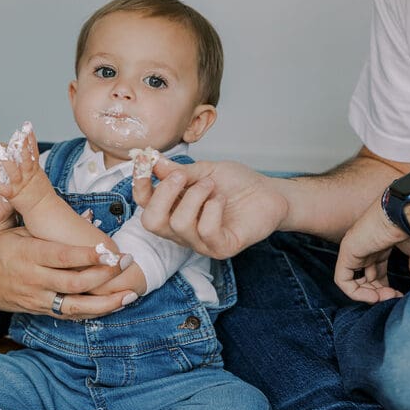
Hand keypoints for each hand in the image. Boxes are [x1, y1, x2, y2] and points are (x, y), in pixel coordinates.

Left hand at [0, 123, 52, 214]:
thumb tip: (30, 149)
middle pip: (24, 157)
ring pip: (13, 171)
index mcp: (34, 169)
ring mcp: (20, 185)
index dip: (30, 138)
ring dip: (5, 162)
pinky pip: (4, 189)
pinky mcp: (13, 195)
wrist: (44, 211)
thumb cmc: (40, 193)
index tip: (27, 125)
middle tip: (16, 132)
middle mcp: (28, 175)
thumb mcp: (39, 175)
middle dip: (20, 145)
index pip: (33, 151)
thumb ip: (32, 163)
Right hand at [0, 227, 135, 319]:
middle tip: (128, 263)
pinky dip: (89, 312)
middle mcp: (32, 279)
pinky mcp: (35, 310)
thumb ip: (52, 230)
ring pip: (74, 306)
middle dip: (105, 276)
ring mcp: (34, 298)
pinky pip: (66, 315)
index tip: (112, 251)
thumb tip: (89, 218)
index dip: (90, 256)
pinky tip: (109, 307)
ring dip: (104, 303)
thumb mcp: (20, 230)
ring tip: (128, 295)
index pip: (64, 257)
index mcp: (28, 254)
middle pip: (74, 283)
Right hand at [133, 159, 288, 258]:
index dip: (140, 185)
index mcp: (174, 210)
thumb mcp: (204, 171)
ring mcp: (200, 242)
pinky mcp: (221, 248)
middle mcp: (182, 230)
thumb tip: (153, 161)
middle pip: (152, 222)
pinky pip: (206, 231)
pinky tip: (221, 199)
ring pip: (179, 224)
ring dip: (195, 196)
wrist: (269, 193)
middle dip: (163, 194)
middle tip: (182, 176)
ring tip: (211, 185)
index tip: (144, 162)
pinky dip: (212, 208)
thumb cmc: (236, 183)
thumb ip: (179, 171)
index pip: (145, 205)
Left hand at [335, 199, 409, 302]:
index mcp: (380, 245)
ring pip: (353, 281)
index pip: (376, 272)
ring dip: (371, 295)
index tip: (401, 295)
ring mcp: (354, 248)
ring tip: (387, 297)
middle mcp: (365, 246)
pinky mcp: (348, 251)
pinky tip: (375, 297)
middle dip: (379, 293)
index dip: (386, 288)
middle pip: (365, 278)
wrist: (407, 213)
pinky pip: (343, 280)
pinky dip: (357, 293)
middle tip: (394, 297)